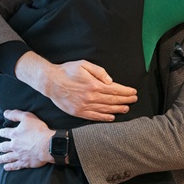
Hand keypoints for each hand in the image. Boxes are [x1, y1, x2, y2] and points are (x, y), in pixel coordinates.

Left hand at [0, 110, 54, 169]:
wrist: (48, 145)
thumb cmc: (39, 130)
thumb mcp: (27, 117)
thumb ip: (15, 114)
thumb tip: (5, 113)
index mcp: (14, 134)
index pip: (4, 133)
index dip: (2, 132)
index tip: (2, 133)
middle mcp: (14, 145)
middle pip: (3, 147)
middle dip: (0, 147)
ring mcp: (18, 155)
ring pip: (6, 157)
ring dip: (2, 158)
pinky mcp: (24, 163)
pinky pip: (14, 166)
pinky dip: (9, 167)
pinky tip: (6, 167)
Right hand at [15, 53, 136, 120]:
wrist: (50, 82)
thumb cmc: (67, 71)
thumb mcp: (83, 65)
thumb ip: (99, 72)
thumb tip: (110, 81)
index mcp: (94, 85)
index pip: (115, 90)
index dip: (126, 91)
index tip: (133, 92)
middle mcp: (91, 97)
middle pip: (113, 100)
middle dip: (125, 100)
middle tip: (133, 100)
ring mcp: (85, 106)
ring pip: (106, 109)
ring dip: (118, 109)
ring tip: (126, 108)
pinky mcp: (79, 112)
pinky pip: (95, 116)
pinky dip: (104, 118)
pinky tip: (111, 117)